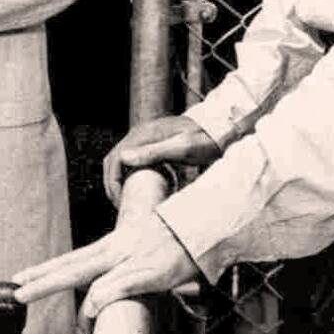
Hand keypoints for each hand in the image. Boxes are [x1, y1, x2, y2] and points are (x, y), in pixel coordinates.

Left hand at [12, 211, 198, 333]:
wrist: (200, 226)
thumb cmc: (175, 241)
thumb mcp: (142, 251)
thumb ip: (125, 267)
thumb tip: (111, 285)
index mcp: (111, 247)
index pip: (71, 258)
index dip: (46, 268)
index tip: (22, 276)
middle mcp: (113, 251)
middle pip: (70, 265)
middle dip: (41, 279)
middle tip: (17, 290)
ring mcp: (128, 260)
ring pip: (85, 275)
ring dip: (59, 290)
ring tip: (35, 303)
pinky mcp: (147, 272)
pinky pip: (117, 286)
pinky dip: (101, 298)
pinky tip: (90, 311)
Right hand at [103, 115, 219, 205]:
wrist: (221, 129)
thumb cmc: (205, 139)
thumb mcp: (182, 148)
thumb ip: (153, 152)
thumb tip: (123, 158)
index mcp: (143, 135)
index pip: (115, 159)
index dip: (113, 182)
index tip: (120, 201)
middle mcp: (140, 135)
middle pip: (114, 160)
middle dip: (112, 184)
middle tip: (120, 205)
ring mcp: (146, 138)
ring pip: (122, 160)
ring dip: (119, 180)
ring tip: (126, 199)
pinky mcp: (153, 144)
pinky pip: (133, 160)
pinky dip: (129, 176)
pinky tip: (139, 188)